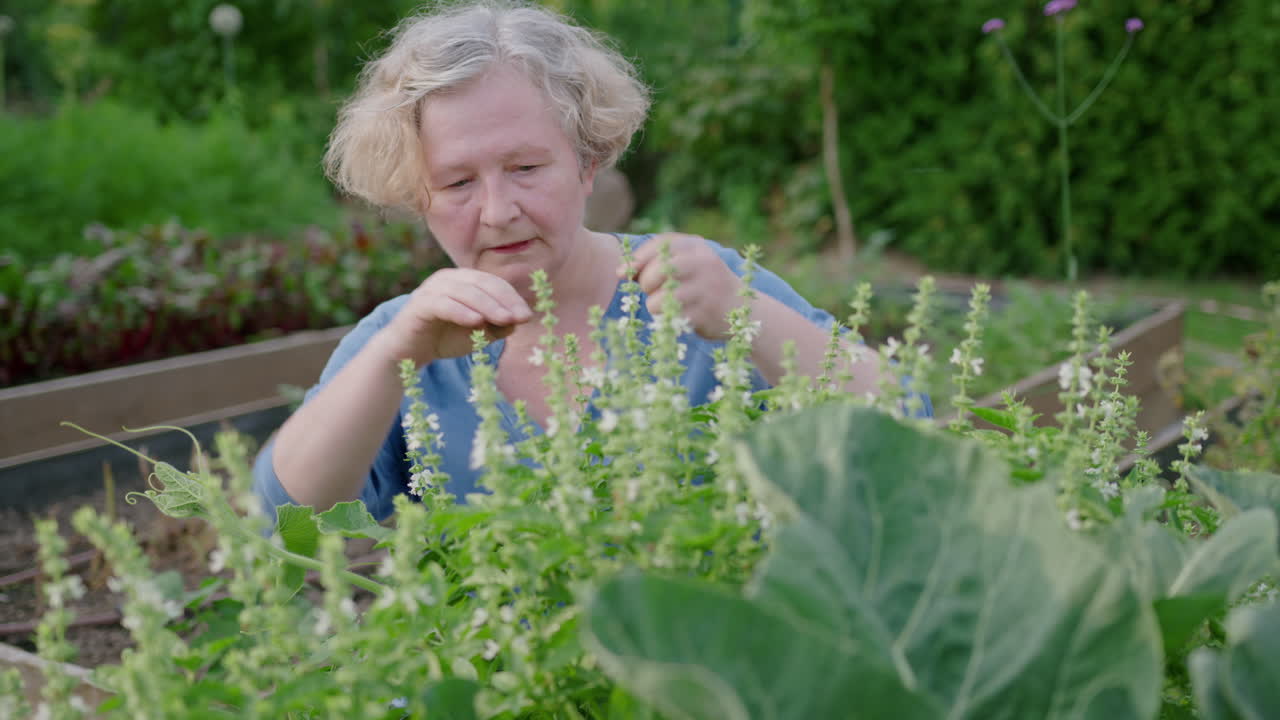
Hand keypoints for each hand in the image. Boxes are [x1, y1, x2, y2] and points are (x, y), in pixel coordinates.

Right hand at [374, 268, 532, 365]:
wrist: (409, 351)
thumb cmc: (445, 338)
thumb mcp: (479, 334)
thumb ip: (498, 326)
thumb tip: (518, 320)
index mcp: (464, 281)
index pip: (494, 283)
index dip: (512, 298)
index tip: (527, 316)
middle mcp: (448, 279)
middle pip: (482, 283)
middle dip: (504, 300)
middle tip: (520, 317)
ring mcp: (432, 289)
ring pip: (465, 291)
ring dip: (487, 305)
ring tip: (504, 319)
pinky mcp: (420, 304)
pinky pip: (443, 304)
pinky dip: (461, 311)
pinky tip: (476, 322)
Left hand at [623, 233, 743, 340]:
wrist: (744, 309)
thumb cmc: (703, 286)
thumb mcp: (686, 265)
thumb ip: (656, 262)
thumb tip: (621, 271)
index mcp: (696, 246)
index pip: (659, 244)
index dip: (636, 258)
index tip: (623, 273)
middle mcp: (703, 262)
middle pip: (656, 271)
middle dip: (646, 284)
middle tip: (654, 292)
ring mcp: (706, 288)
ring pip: (659, 297)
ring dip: (654, 305)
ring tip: (667, 306)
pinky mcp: (705, 312)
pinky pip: (669, 317)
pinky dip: (665, 319)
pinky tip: (678, 317)